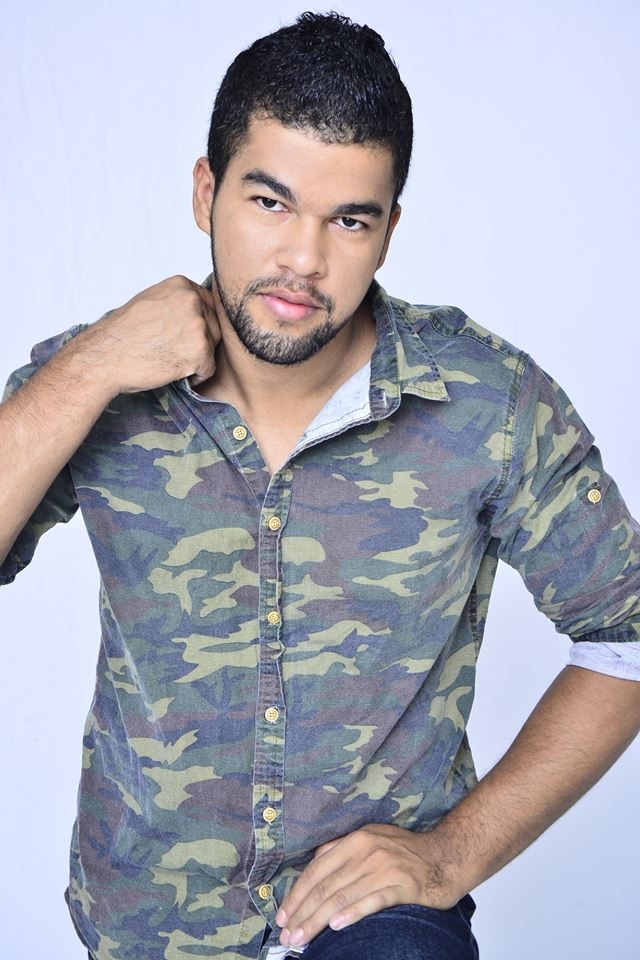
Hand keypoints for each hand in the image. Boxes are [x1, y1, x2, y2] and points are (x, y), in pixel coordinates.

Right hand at [72, 275, 219, 395]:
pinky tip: (175, 373)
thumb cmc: (121, 334)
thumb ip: (176, 301)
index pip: (208, 305)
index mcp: (181, 285)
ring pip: (213, 346)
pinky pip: (209, 368)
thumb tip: (199, 308)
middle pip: (215, 325)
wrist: (104, 357)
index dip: (198, 324)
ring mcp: (197, 325)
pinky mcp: (199, 351)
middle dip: (200, 341)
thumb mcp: (150, 301)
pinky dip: (196, 376)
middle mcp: (192, 300)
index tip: (181, 335)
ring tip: (171, 360)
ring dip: (197, 358)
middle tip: (174, 351)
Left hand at [275, 822, 459, 948]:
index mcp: (355, 839)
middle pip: (326, 886)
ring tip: (303, 938)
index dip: (297, 894)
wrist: (445, 856)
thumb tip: (314, 863)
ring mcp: (384, 867)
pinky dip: (352, 913)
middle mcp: (366, 851)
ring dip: (319, 920)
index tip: (283, 915)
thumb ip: (342, 849)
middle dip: (303, 913)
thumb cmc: (405, 851)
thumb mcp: (371, 839)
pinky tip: (337, 926)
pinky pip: (372, 901)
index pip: (317, 869)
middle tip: (288, 935)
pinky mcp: (402, 885)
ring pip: (342, 896)